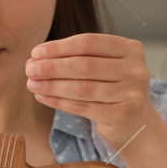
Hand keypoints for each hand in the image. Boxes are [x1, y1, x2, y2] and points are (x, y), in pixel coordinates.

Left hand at [26, 33, 156, 149]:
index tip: (36, 52)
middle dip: (52, 67)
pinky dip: (59, 102)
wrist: (137, 124)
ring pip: (82, 88)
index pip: (89, 43)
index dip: (59, 47)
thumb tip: (37, 57)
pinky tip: (43, 97)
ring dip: (52, 85)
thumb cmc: (114, 90)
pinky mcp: (121, 115)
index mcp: (130, 49)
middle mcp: (135, 69)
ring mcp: (131, 93)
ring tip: (32, 84)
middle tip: (30, 69)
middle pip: (84, 65)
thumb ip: (78, 58)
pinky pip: (82, 107)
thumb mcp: (104, 67)